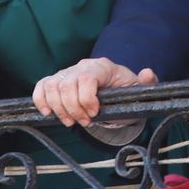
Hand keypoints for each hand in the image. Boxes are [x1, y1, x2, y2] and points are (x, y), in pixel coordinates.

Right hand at [32, 57, 157, 127]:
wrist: (113, 91)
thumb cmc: (124, 90)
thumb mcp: (138, 89)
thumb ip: (146, 83)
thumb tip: (147, 73)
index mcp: (102, 66)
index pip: (86, 77)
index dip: (87, 98)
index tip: (94, 113)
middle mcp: (82, 66)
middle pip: (66, 85)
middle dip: (73, 109)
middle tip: (85, 122)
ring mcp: (67, 73)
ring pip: (52, 87)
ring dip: (59, 109)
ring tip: (71, 121)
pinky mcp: (56, 81)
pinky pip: (41, 86)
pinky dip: (41, 100)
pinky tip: (49, 113)